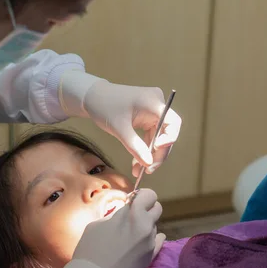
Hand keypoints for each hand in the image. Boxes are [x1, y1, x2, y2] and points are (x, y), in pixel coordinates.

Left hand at [60, 71, 181, 176]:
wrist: (92, 97)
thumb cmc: (104, 107)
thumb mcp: (119, 129)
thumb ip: (135, 147)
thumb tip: (148, 164)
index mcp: (154, 102)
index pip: (173, 123)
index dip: (169, 139)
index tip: (156, 151)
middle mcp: (157, 104)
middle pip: (167, 133)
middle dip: (158, 153)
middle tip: (149, 170)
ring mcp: (152, 110)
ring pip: (159, 137)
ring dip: (150, 154)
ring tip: (139, 171)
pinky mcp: (146, 116)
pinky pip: (151, 135)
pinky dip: (144, 148)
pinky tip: (137, 162)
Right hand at [72, 188, 164, 267]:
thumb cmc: (90, 248)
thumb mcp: (98, 223)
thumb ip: (117, 214)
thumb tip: (125, 212)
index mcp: (133, 214)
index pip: (149, 195)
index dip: (141, 196)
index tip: (133, 200)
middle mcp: (146, 226)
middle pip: (157, 208)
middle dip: (146, 208)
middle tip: (133, 214)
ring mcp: (151, 243)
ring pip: (154, 226)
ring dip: (145, 225)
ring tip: (128, 234)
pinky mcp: (151, 257)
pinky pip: (158, 241)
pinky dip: (152, 238)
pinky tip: (144, 239)